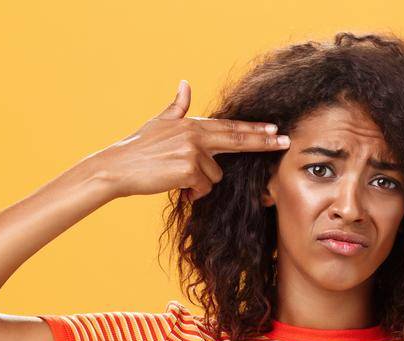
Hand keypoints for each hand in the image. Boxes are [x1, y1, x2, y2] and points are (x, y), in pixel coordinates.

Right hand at [80, 79, 288, 202]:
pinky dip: (192, 193)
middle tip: (286, 141)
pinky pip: (203, 188)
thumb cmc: (138, 148)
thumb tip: (185, 83)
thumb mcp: (159, 123)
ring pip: (215, 176)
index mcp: (191, 124)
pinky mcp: (189, 169)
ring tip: (178, 179)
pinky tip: (176, 186)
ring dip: (200, 184)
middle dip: (263, 141)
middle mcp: (195, 134)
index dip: (254, 129)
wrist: (117, 167)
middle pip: (237, 139)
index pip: (229, 127)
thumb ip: (176, 107)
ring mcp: (192, 151)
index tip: (274, 129)